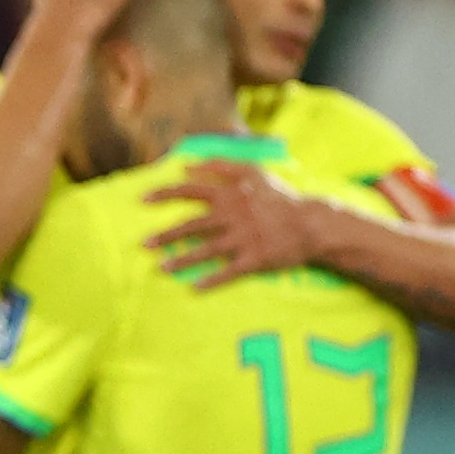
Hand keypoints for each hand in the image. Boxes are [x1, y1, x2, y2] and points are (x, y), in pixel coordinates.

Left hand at [145, 158, 334, 288]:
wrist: (311, 223)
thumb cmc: (280, 198)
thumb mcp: (255, 173)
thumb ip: (222, 166)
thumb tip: (188, 165)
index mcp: (231, 194)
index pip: (191, 190)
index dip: (165, 194)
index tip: (143, 200)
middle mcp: (234, 215)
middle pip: (192, 225)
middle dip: (166, 235)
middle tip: (144, 244)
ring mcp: (244, 238)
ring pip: (206, 250)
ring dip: (182, 260)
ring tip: (162, 268)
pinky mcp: (255, 258)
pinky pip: (229, 272)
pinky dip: (211, 280)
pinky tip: (194, 288)